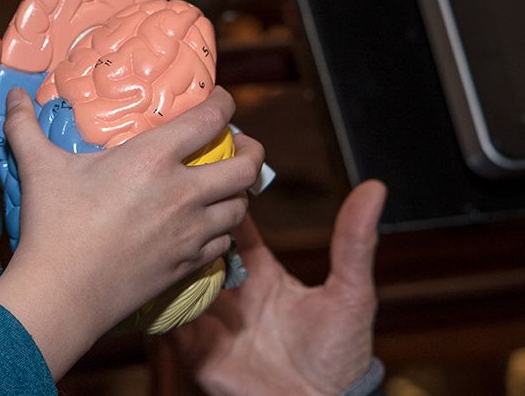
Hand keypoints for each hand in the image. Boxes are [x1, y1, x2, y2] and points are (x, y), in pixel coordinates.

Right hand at [0, 86, 262, 379]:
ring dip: (238, 194)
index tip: (223, 99)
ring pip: (240, 208)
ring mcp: (189, 232)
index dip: (225, 103)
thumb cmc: (53, 226)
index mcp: (153, 158)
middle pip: (246, 167)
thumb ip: (25, 126)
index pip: (210, 120)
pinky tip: (207, 227)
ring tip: (225, 186)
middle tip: (242, 145)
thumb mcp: (39, 167)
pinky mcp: (186, 264)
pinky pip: (223, 244)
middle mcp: (182, 192)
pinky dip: (222, 231)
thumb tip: (11, 95)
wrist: (63, 293)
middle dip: (253, 151)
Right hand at [170, 180, 386, 395]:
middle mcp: (231, 290)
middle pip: (198, 245)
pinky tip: (150, 280)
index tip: (208, 167)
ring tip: (157, 233)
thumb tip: (375, 188)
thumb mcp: (350, 293)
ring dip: (167, 258)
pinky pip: (165, 318)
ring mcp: (210, 317)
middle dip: (186, 223)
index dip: (222, 198)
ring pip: (176, 277)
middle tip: (173, 198)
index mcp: (262, 271)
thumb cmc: (340, 356)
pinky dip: (156, 300)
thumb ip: (354, 242)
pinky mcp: (193, 346)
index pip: (235, 225)